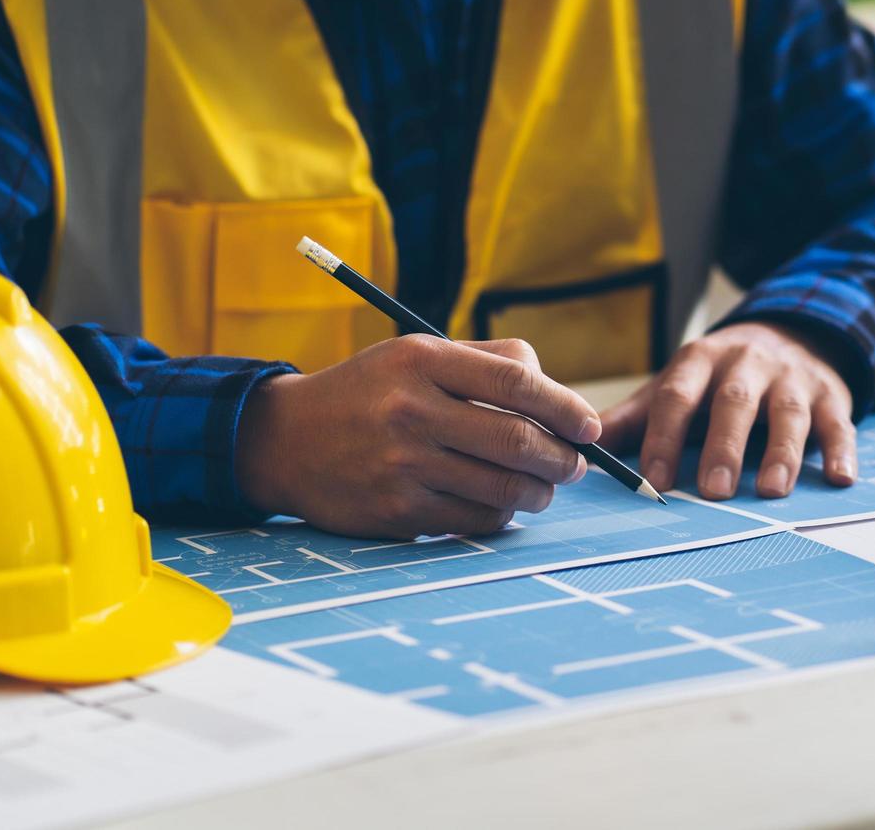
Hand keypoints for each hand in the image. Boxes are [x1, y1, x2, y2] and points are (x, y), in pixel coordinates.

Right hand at [236, 336, 599, 538]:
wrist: (286, 440)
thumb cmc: (372, 393)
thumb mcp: (419, 355)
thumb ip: (489, 363)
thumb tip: (558, 396)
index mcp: (422, 361)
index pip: (516, 383)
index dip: (565, 408)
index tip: (589, 427)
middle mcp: (412, 410)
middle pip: (518, 441)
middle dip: (562, 458)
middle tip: (574, 464)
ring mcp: (403, 464)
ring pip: (504, 487)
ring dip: (540, 492)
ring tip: (544, 487)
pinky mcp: (397, 511)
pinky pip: (475, 519)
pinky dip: (501, 515)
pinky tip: (501, 504)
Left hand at [600, 322, 855, 499]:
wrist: (792, 333)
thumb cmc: (721, 376)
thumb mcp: (677, 384)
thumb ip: (634, 418)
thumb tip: (581, 447)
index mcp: (700, 360)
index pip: (678, 396)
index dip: (664, 437)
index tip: (653, 480)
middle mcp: (747, 363)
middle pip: (734, 402)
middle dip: (723, 446)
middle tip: (714, 491)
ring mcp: (792, 379)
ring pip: (788, 413)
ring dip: (782, 452)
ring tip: (773, 491)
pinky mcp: (831, 397)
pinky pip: (838, 423)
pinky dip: (841, 450)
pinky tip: (840, 478)